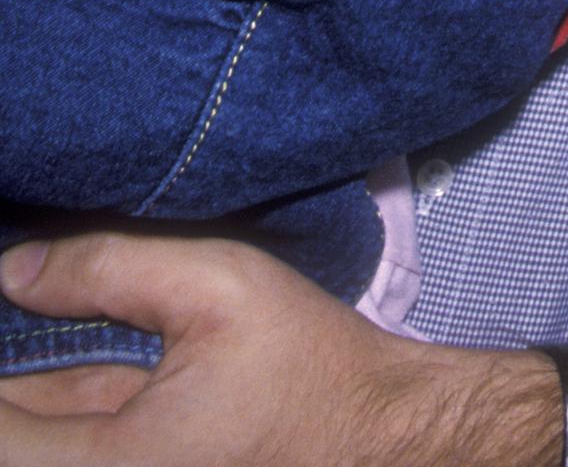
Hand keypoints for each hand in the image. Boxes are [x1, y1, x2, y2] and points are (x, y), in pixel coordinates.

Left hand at [0, 233, 561, 464]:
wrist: (382, 438)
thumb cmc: (307, 364)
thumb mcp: (218, 284)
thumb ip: (109, 267)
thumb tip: (15, 271)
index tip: (14, 305)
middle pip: (16, 440)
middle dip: (15, 379)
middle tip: (33, 302)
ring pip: (42, 445)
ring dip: (36, 397)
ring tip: (65, 320)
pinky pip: (76, 452)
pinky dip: (66, 413)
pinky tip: (90, 360)